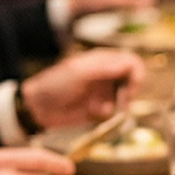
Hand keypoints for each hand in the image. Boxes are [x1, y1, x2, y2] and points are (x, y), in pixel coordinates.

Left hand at [21, 49, 142, 129]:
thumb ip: (103, 68)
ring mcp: (104, 92)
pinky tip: (92, 114)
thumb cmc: (55, 85)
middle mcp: (107, 75)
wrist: (38, 108)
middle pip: (133, 81)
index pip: (131, 62)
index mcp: (102, 60)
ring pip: (125, 99)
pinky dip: (108, 115)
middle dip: (128, 93)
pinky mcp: (100, 109)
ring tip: (97, 109)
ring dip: (115, 105)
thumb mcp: (77, 73)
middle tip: (121, 103)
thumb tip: (127, 63)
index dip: (136, 75)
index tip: (131, 90)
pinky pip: (115, 113)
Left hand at [67, 0, 158, 14]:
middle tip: (147, 14)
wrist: (76, 2)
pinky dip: (136, 4)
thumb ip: (132, 1)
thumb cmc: (92, 0)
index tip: (148, 10)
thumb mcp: (114, 0)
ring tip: (140, 15)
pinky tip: (133, 13)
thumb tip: (148, 5)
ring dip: (142, 3)